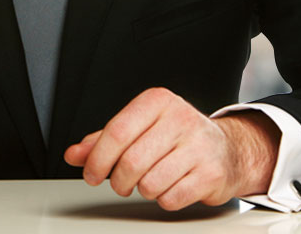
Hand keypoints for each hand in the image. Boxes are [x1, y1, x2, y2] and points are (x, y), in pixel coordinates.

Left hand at [63, 88, 279, 210]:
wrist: (227, 149)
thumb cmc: (176, 138)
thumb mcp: (140, 129)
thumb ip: (104, 141)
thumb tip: (74, 155)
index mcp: (157, 101)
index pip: (117, 131)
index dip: (98, 158)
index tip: (91, 174)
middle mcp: (180, 118)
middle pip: (131, 161)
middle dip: (118, 181)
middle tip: (120, 184)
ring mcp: (199, 146)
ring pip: (149, 183)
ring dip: (142, 190)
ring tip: (150, 181)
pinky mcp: (211, 173)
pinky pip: (171, 198)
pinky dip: (164, 199)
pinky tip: (171, 186)